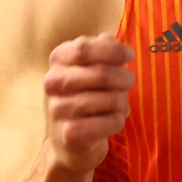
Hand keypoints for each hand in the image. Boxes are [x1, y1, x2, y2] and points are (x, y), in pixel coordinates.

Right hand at [42, 35, 134, 172]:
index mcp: (58, 60)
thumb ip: (102, 50)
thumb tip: (108, 38)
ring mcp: (58, 109)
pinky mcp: (70, 134)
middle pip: (101, 73)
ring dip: (123, 101)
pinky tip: (112, 120)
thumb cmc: (86, 97)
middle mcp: (53, 82)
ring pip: (111, 99)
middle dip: (125, 78)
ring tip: (119, 105)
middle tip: (129, 82)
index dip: (113, 50)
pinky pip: (112, 122)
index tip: (129, 55)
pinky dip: (119, 120)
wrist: (70, 142)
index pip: (84, 48)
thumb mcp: (91, 68)